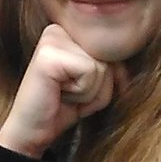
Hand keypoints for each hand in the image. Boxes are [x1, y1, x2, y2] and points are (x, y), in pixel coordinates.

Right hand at [0, 23, 115, 157]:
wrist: (31, 132)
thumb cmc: (62, 107)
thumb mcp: (93, 84)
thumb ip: (111, 68)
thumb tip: (129, 66)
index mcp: (67, 32)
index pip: (110, 50)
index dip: (105, 80)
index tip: (78, 90)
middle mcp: (58, 29)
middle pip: (108, 58)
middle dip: (97, 87)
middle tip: (69, 95)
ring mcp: (52, 39)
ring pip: (101, 66)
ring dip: (89, 92)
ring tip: (64, 94)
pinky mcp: (49, 54)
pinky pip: (90, 72)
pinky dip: (82, 93)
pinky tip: (59, 93)